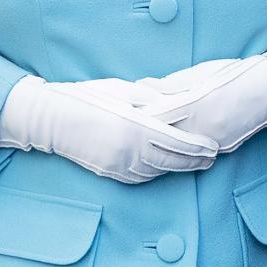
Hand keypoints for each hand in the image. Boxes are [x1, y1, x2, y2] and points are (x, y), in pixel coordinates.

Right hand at [0, 75, 217, 183]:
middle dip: (194, 162)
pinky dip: (157, 172)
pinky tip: (165, 167)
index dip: (198, 148)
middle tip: (212, 159)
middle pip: (171, 162)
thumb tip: (175, 104)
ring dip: (177, 168)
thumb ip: (150, 98)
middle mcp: (128, 152)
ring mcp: (118, 166)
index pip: (176, 143)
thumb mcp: (121, 90)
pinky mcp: (109, 172)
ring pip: (157, 171)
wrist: (52, 119)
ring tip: (195, 163)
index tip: (214, 148)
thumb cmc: (88, 96)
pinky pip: (140, 177)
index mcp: (134, 128)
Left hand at [132, 51, 266, 153]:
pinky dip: (177, 152)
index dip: (136, 117)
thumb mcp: (199, 74)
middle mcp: (202, 126)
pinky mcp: (219, 149)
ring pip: (175, 150)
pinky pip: (192, 153)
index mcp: (195, 103)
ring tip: (137, 145)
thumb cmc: (233, 75)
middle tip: (120, 136)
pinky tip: (164, 150)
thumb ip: (170, 84)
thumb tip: (142, 85)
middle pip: (162, 136)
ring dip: (156, 148)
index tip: (119, 115)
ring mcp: (211, 141)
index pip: (157, 115)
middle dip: (142, 135)